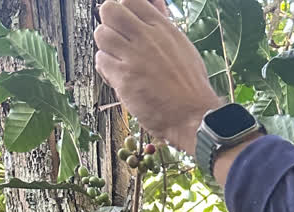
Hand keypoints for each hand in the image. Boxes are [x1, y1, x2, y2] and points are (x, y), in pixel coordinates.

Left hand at [94, 0, 219, 153]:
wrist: (193, 117)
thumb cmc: (191, 88)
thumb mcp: (183, 47)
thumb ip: (164, 24)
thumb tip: (155, 3)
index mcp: (162, 28)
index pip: (130, 1)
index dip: (124, 11)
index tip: (126, 25)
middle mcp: (147, 38)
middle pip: (109, 10)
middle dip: (109, 24)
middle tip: (118, 40)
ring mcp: (134, 57)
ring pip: (101, 35)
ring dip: (106, 48)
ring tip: (117, 61)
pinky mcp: (124, 78)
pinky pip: (101, 61)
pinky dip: (106, 70)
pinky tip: (117, 78)